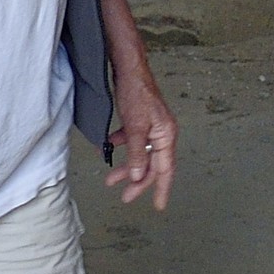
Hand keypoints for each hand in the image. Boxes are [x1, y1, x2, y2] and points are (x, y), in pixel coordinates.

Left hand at [104, 61, 178, 210]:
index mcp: (166, 135)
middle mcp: (162, 132)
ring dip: (126, 166)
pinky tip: (107, 146)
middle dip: (137, 181)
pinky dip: (122, 146)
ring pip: (140, 153)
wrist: (129, 67)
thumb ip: (136, 154)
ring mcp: (152, 125)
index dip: (162, 189)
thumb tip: (136, 177)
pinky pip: (133, 140)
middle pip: (152, 164)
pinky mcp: (141, 119)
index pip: (166, 169)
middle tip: (124, 197)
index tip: (158, 206)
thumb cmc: (136, 93)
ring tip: (110, 179)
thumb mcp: (135, 127)